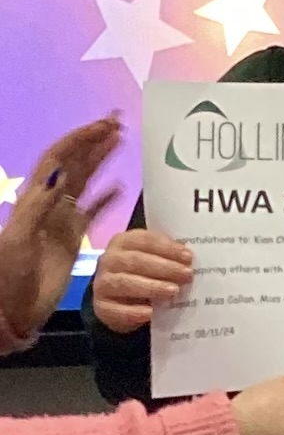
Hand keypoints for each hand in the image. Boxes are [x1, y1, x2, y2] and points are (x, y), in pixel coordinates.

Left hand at [0, 115, 122, 336]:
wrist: (10, 310)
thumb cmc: (8, 275)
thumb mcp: (19, 238)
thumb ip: (40, 205)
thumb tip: (60, 171)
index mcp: (35, 199)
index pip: (58, 158)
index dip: (79, 140)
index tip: (103, 126)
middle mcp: (49, 203)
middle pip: (73, 164)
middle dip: (93, 141)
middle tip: (117, 124)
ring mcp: (62, 220)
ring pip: (85, 181)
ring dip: (101, 160)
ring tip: (120, 142)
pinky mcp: (73, 238)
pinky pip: (93, 211)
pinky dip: (107, 197)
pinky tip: (120, 187)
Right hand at [92, 229, 192, 333]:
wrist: (117, 298)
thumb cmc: (141, 272)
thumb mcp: (152, 258)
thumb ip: (167, 256)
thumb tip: (189, 260)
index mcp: (123, 241)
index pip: (146, 240)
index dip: (168, 248)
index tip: (188, 257)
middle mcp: (109, 259)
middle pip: (137, 261)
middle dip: (164, 268)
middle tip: (186, 275)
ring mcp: (102, 283)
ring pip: (126, 283)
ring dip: (152, 287)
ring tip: (173, 292)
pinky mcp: (101, 306)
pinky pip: (116, 310)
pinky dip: (134, 312)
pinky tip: (150, 313)